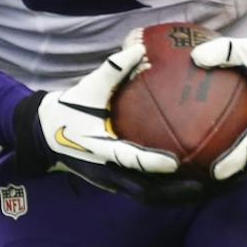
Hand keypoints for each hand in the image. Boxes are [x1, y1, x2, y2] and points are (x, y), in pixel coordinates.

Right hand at [16, 36, 203, 203]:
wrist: (44, 132)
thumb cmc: (69, 107)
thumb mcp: (88, 87)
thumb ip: (113, 68)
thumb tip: (140, 48)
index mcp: (98, 148)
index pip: (127, 160)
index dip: (150, 164)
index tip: (174, 163)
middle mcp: (106, 170)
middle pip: (143, 193)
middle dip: (171, 194)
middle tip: (201, 189)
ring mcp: (110, 180)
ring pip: (145, 197)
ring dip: (172, 197)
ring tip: (202, 191)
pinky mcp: (115, 183)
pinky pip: (143, 191)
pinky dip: (164, 192)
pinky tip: (188, 184)